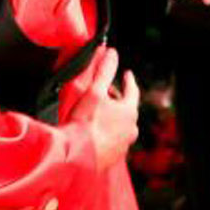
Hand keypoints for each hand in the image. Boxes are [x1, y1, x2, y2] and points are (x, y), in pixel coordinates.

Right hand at [70, 46, 141, 169]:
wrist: (76, 157)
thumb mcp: (94, 92)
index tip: (127, 74)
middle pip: (126, 109)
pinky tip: (93, 132)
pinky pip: (112, 140)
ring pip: (120, 125)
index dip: (128, 81)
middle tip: (106, 92)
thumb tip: (111, 53)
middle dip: (117, 99)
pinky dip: (105, 132)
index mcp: (130, 112)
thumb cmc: (86, 123)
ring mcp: (123, 144)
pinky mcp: (113, 156)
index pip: (133, 91)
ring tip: (98, 112)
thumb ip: (104, 71)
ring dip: (111, 117)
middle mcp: (131, 129)